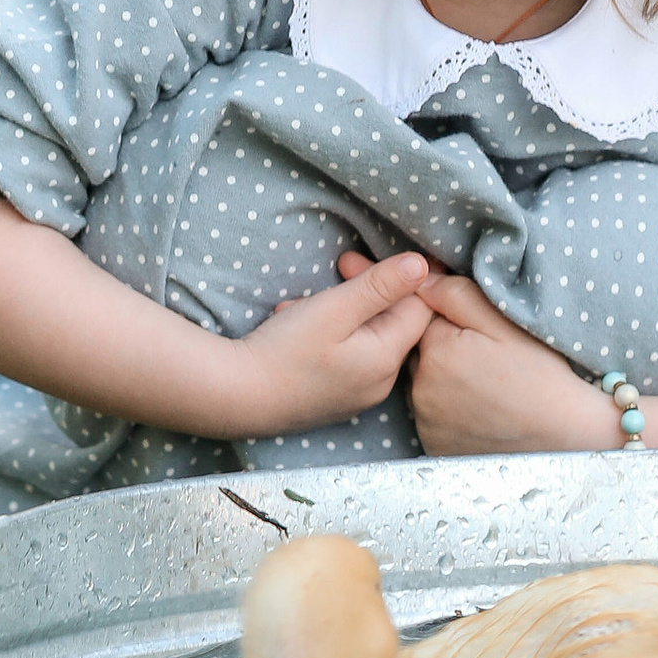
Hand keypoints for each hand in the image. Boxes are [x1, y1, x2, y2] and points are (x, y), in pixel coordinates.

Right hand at [229, 249, 434, 436]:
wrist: (235, 397)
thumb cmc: (285, 351)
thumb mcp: (335, 308)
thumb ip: (381, 285)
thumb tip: (422, 265)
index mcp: (387, 359)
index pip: (420, 309)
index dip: (402, 276)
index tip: (367, 258)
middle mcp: (380, 383)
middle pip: (392, 322)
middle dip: (366, 290)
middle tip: (338, 266)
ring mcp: (356, 395)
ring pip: (364, 335)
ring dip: (341, 309)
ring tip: (303, 304)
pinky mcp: (334, 399)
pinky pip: (345, 355)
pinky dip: (328, 332)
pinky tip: (296, 324)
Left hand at [347, 256, 615, 458]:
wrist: (563, 434)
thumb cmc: (539, 373)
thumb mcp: (504, 322)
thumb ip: (456, 295)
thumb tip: (420, 280)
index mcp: (436, 349)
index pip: (426, 317)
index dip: (456, 320)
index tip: (484, 334)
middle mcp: (421, 388)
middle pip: (423, 351)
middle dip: (447, 349)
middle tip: (489, 361)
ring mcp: (425, 421)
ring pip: (425, 382)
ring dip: (445, 379)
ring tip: (487, 386)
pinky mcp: (432, 445)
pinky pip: (431, 415)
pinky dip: (449, 409)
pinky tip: (479, 409)